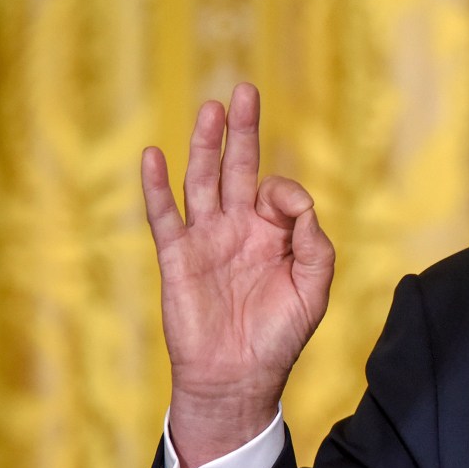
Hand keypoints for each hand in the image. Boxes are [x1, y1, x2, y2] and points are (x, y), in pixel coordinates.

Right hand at [142, 83, 333, 467]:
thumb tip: (296, 200)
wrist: (239, 376)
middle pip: (237, 168)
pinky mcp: (177, 257)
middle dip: (242, 131)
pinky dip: (157, 186)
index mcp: (274, 234)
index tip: (290, 209)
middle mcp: (238, 229)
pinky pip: (164, 216)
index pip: (278, 190)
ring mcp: (206, 239)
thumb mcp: (314, 288)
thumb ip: (314, 241)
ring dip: (204, 145)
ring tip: (210, 110)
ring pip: (202, 181)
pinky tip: (154, 156)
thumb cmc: (280, 335)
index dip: (286, 191)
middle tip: (245, 91)